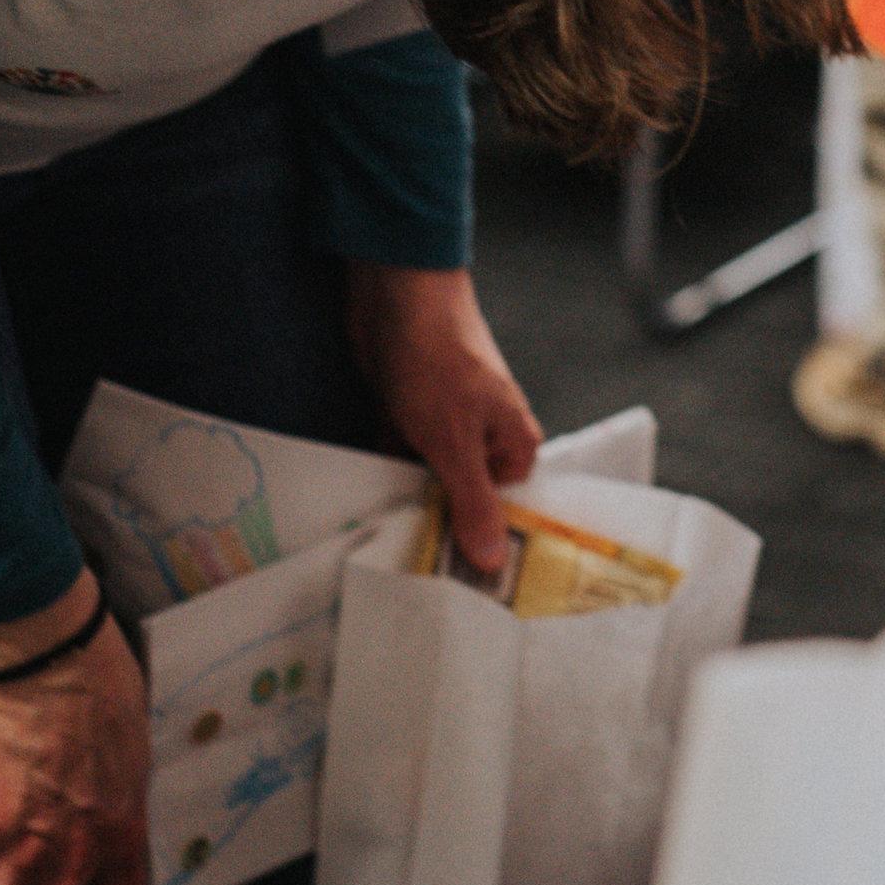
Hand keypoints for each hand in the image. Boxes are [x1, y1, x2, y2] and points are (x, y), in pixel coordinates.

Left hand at [347, 261, 543, 576]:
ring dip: (410, 499)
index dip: (484, 544)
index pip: (507, 511)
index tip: (461, 589)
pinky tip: (370, 504)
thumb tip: (493, 562)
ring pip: (429, 480)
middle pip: (467, 498)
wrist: (395, 295)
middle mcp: (485, 437)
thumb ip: (473, 504)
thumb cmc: (438, 362)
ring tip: (390, 545)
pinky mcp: (409, 415)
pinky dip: (387, 473)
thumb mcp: (455, 443)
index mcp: (514, 443)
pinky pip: (401, 458)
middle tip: (416, 575)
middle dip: (442, 525)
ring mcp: (445, 425)